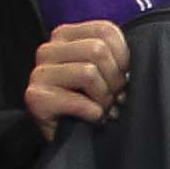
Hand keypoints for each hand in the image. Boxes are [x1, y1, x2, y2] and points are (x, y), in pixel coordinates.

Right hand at [20, 16, 129, 140]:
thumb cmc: (91, 100)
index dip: (124, 57)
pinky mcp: (35, 98)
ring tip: (102, 108)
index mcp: (65, 36)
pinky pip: (79, 101)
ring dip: (104, 98)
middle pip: (98, 50)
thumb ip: (114, 56)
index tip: (123, 76)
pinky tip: (91, 118)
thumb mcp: (104, 71)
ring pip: (88, 73)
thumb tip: (133, 64)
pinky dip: (93, 113)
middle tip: (114, 98)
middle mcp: (48, 50)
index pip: (105, 30)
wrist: (68, 138)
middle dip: (114, 79)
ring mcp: (39, 73)